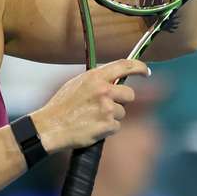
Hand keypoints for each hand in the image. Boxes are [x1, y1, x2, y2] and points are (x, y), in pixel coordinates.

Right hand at [31, 59, 149, 151]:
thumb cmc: (62, 106)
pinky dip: (107, 129)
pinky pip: (116, 127)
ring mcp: (107, 108)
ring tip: (92, 118)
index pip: (124, 65)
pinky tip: (93, 127)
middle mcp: (103, 90)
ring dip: (111, 117)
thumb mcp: (76, 84)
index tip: (145, 71)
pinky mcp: (108, 125)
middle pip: (130, 94)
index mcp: (95, 77)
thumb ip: (96, 80)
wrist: (51, 127)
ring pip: (122, 112)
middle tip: (107, 107)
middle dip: (122, 101)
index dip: (139, 67)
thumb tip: (113, 80)